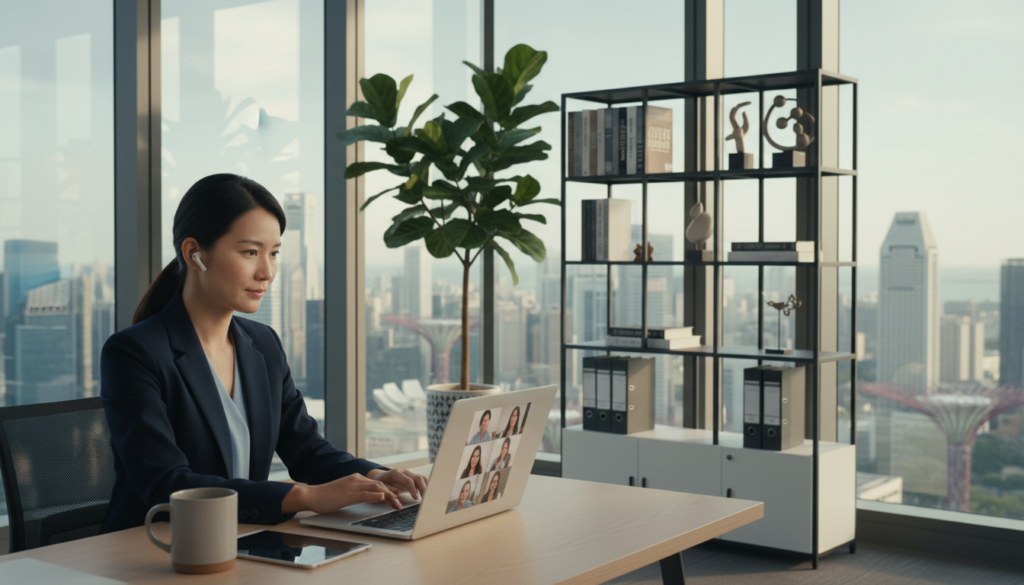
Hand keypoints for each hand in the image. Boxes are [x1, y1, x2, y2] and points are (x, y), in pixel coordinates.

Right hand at [283, 473, 401, 513]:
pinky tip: (383, 498)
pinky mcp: (348, 494)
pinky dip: (375, 496)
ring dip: (389, 496)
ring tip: (397, 503)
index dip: (389, 489)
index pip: (376, 483)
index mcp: (356, 479)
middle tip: (400, 502)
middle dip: (392, 493)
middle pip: (380, 485)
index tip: (397, 496)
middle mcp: (356, 480)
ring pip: (376, 488)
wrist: (312, 495)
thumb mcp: (344, 493)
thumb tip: (368, 497)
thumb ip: (356, 493)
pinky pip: (365, 494)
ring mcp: (353, 486)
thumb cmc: (326, 496)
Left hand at [366, 468, 428, 500]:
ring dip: (426, 487)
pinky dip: (426, 486)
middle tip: (425, 499)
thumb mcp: (381, 489)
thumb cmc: (379, 483)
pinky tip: (426, 494)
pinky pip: (422, 480)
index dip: (413, 489)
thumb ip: (389, 496)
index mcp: (395, 474)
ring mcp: (409, 474)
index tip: (416, 498)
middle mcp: (404, 472)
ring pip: (421, 478)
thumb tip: (398, 505)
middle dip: (423, 489)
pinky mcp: (412, 477)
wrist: (379, 476)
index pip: (408, 481)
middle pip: (418, 478)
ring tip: (427, 498)